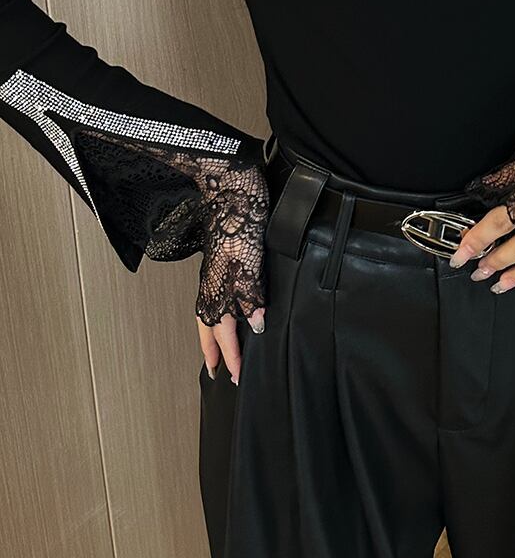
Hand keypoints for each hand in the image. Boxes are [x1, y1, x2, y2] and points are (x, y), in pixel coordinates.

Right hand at [190, 158, 268, 381]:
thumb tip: (256, 324)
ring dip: (213, 334)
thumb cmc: (241, 223)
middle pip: (207, 327)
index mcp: (218, 290)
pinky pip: (213, 296)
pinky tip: (227, 308)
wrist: (230, 188)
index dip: (231, 356)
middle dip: (214, 351)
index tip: (236, 377)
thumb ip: (251, 297)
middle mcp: (211, 284)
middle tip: (220, 371)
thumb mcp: (251, 264)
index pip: (222, 334)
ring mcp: (213, 272)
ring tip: (219, 348)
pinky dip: (217, 311)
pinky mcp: (219, 260)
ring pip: (208, 312)